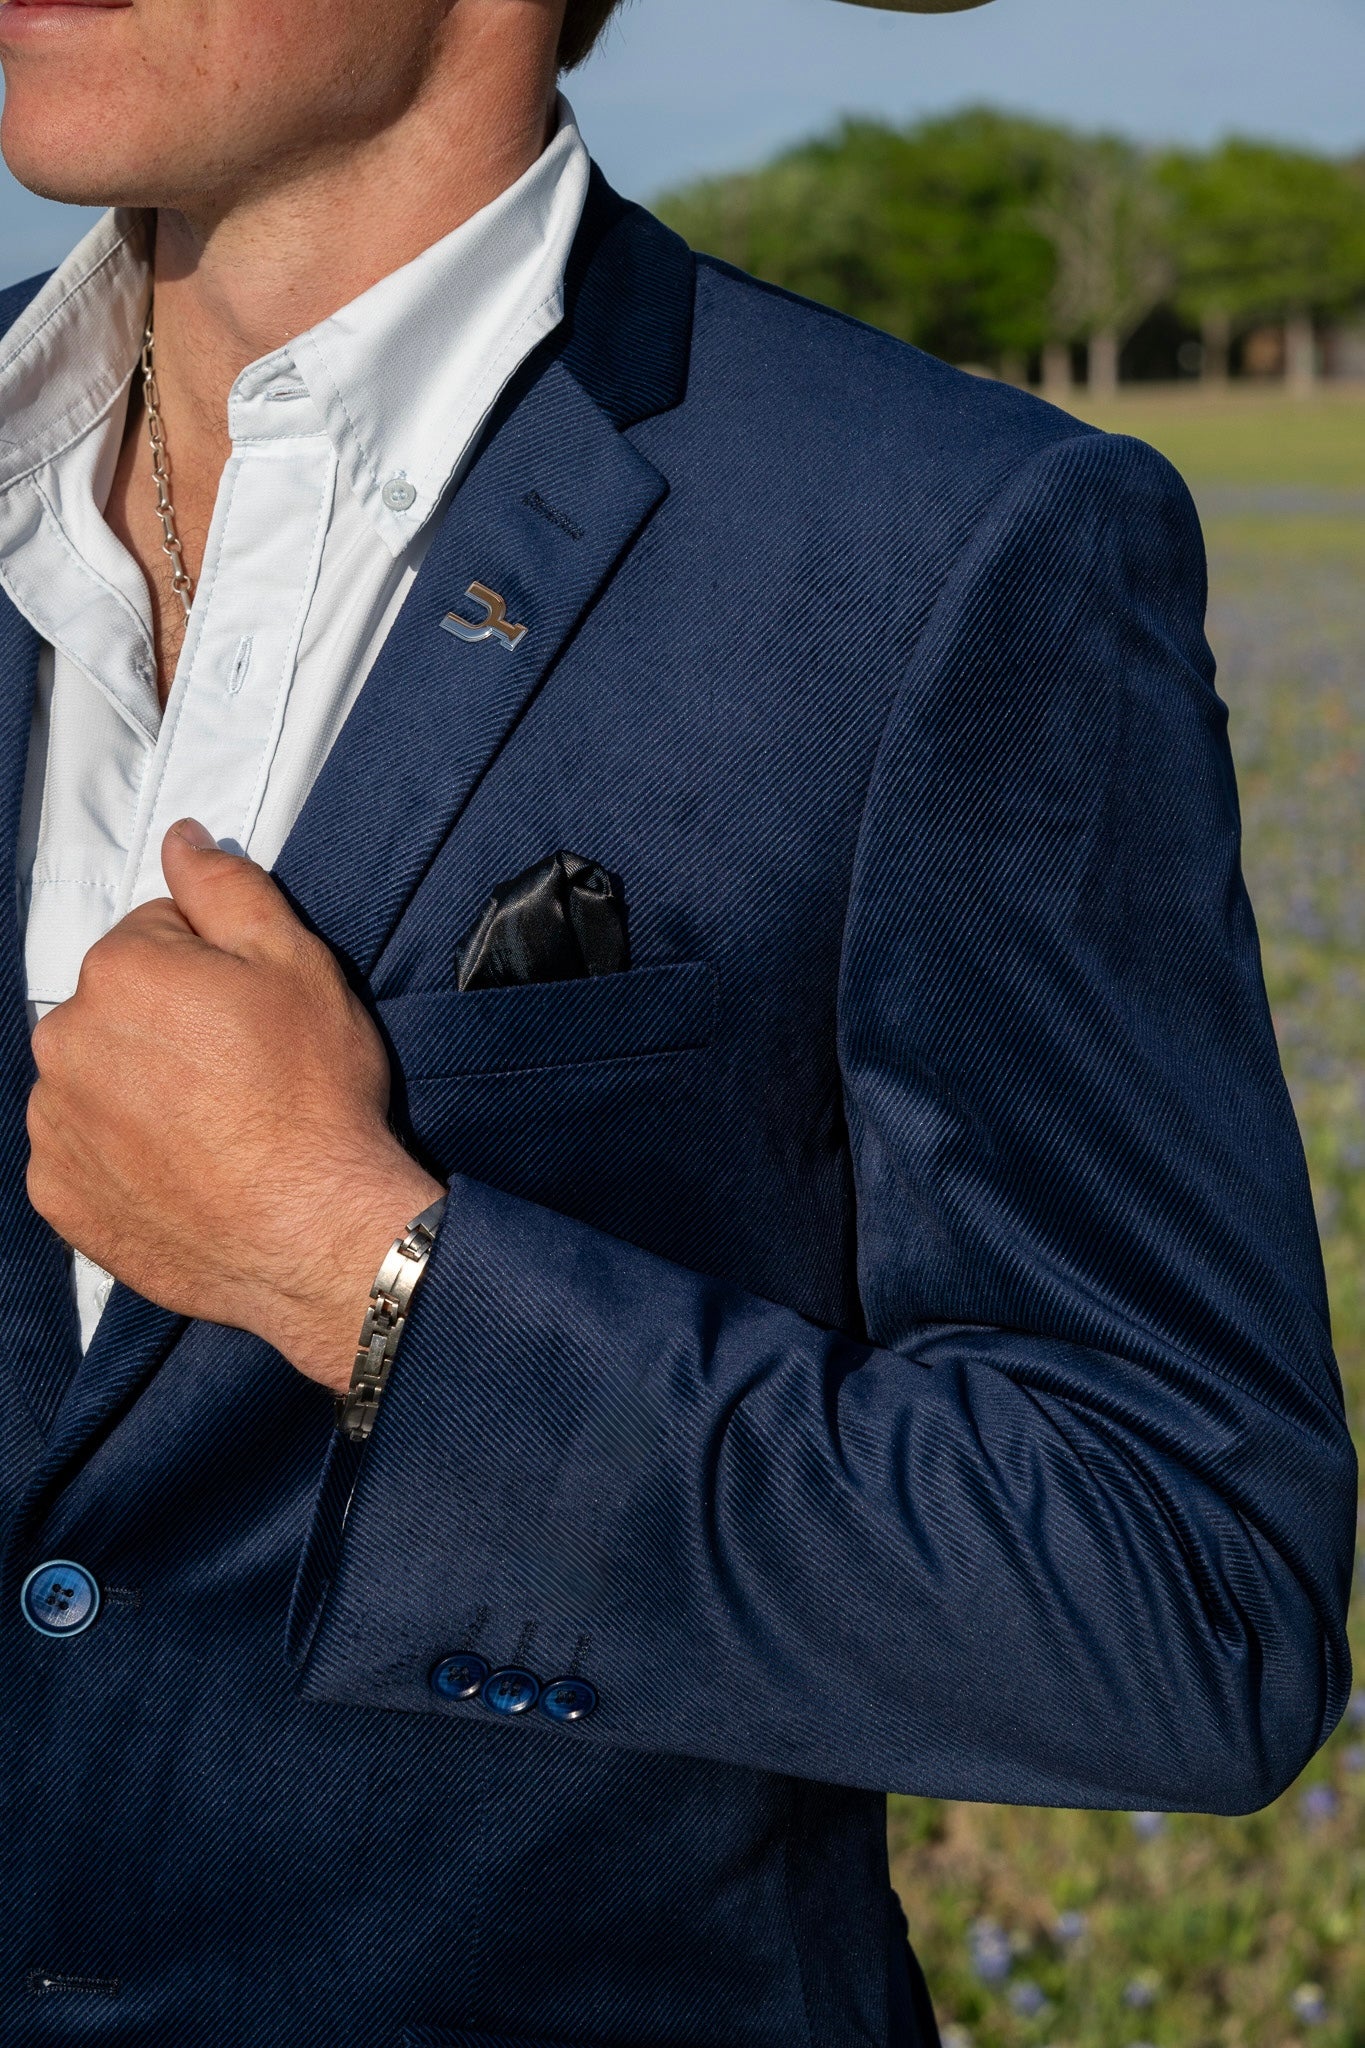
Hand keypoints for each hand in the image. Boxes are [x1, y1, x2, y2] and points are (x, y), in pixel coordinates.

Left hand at [26, 820, 442, 1391]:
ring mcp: (55, 1124)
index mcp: (121, 970)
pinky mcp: (59, 1193)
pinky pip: (83, 1152)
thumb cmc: (313, 1098)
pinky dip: (123, 1157)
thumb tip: (182, 839)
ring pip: (97, 1077)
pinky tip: (185, 1170)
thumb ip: (227, 887)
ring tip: (216, 1127)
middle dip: (169, 1026)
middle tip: (241, 1071)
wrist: (315, 1234)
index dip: (215, 968)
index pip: (156, 934)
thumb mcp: (298, 964)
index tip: (253, 1013)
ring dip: (141, 1089)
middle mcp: (65, 1041)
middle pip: (118, 1006)